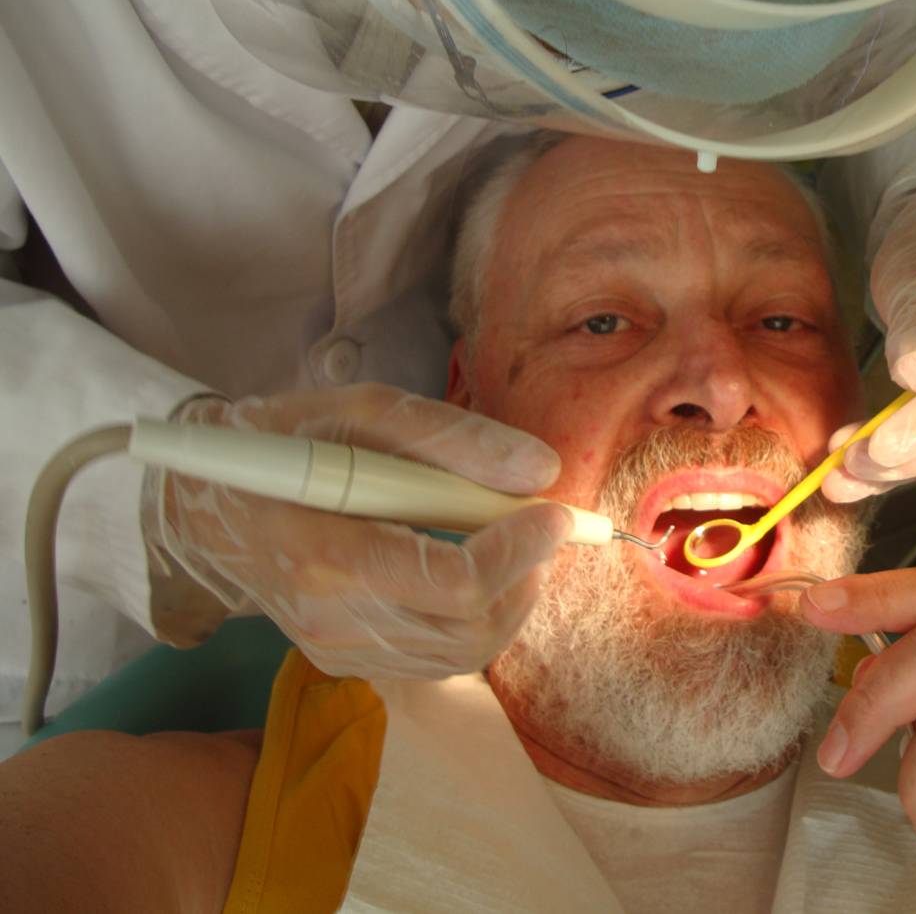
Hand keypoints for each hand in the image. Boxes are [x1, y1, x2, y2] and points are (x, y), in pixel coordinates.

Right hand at [155, 384, 570, 678]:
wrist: (203, 504)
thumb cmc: (283, 442)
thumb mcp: (359, 411)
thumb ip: (450, 436)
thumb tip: (540, 469)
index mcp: (327, 554)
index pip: (454, 584)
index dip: (519, 550)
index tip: (554, 512)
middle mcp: (330, 620)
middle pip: (468, 630)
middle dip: (526, 579)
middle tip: (544, 528)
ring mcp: (334, 650)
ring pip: (461, 655)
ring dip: (511, 602)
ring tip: (517, 545)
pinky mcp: (342, 662)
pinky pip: (435, 660)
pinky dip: (476, 621)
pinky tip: (477, 572)